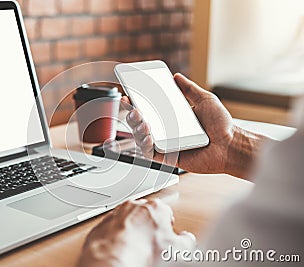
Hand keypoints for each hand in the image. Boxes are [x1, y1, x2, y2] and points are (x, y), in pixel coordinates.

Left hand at [78, 199, 195, 266]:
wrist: (114, 259)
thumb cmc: (144, 252)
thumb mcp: (179, 249)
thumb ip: (186, 240)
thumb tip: (187, 240)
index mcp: (156, 207)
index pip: (167, 214)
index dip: (168, 230)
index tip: (167, 240)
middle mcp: (134, 206)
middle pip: (146, 216)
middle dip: (149, 229)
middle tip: (151, 246)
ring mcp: (116, 215)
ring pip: (127, 222)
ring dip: (131, 233)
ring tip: (135, 250)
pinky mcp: (101, 226)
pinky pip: (112, 231)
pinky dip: (115, 239)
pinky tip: (121, 251)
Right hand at [124, 73, 238, 174]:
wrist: (231, 145)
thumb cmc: (222, 125)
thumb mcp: (205, 100)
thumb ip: (189, 89)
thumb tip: (176, 77)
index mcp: (173, 117)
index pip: (150, 109)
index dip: (137, 102)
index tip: (130, 93)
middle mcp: (167, 131)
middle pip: (142, 123)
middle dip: (133, 115)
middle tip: (133, 107)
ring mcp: (167, 144)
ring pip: (143, 138)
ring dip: (137, 128)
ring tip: (142, 121)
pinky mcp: (169, 158)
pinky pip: (151, 152)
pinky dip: (145, 145)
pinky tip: (148, 137)